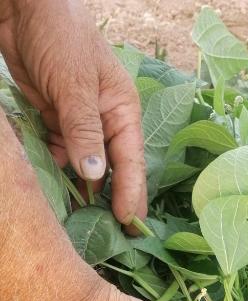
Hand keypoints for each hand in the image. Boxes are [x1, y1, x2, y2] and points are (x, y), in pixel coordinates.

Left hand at [0, 0, 145, 224]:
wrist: (23, 7)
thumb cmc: (59, 35)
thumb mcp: (73, 85)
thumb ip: (84, 130)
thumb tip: (94, 174)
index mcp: (122, 110)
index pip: (130, 161)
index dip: (130, 194)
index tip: (128, 224)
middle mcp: (105, 120)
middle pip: (111, 169)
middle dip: (111, 199)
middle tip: (115, 236)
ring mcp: (80, 121)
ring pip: (83, 164)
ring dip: (79, 188)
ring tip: (80, 219)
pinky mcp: (56, 118)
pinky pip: (59, 152)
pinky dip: (55, 166)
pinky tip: (53, 183)